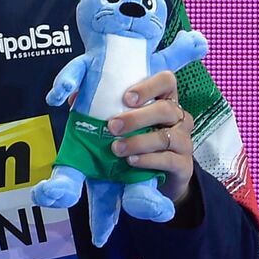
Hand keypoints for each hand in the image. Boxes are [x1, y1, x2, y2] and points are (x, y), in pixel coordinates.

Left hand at [108, 70, 196, 203]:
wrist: (159, 177)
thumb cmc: (139, 140)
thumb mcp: (125, 121)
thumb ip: (103, 106)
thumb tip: (74, 97)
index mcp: (165, 100)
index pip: (167, 81)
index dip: (148, 86)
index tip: (126, 98)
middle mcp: (179, 117)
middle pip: (165, 109)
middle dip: (136, 117)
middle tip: (112, 126)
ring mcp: (184, 141)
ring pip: (166, 136)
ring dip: (138, 141)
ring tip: (116, 148)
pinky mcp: (183, 165)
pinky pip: (169, 159)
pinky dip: (148, 160)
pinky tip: (131, 161)